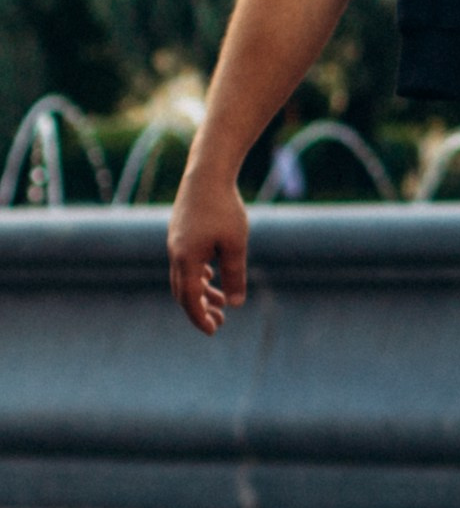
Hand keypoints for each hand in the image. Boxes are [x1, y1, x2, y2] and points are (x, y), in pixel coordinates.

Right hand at [167, 177, 249, 335]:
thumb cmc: (224, 209)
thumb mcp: (235, 244)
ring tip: (220, 303)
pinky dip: (198, 275)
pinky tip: (211, 275)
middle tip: (219, 323)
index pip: (190, 299)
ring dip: (201, 292)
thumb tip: (234, 304)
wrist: (207, 176)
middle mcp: (176, 255)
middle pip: (184, 292)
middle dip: (200, 310)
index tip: (214, 331)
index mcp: (187, 260)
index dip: (200, 318)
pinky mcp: (180, 234)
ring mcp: (175, 244)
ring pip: (185, 277)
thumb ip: (234, 274)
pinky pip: (185, 263)